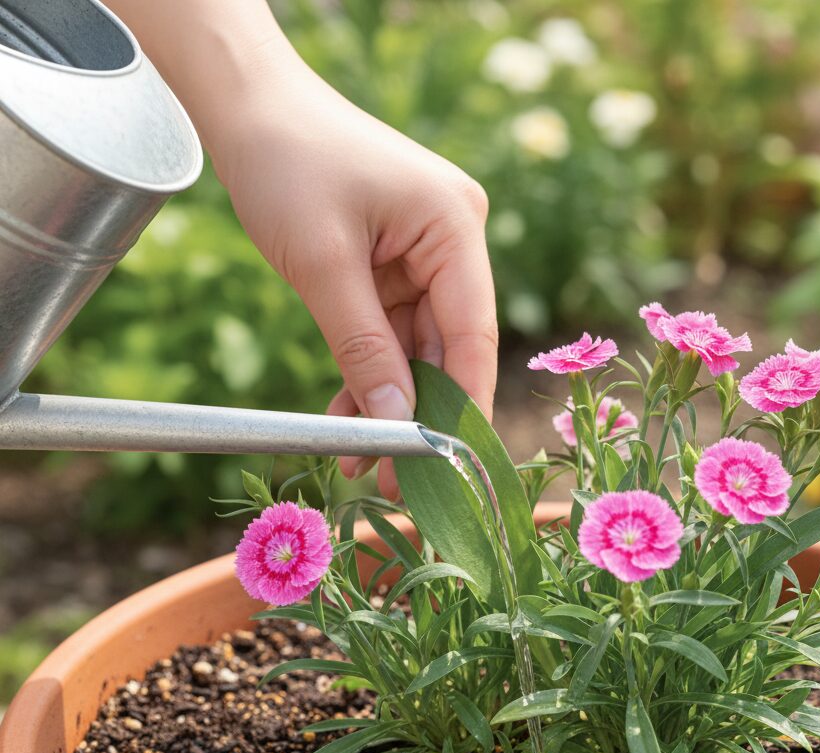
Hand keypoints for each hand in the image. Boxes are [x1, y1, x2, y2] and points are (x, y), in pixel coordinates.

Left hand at [209, 54, 497, 498]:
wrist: (246, 106)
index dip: (464, 405)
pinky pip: (388, 332)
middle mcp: (452, 241)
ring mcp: (424, 254)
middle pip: (448, 348)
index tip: (452, 467)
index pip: (472, 334)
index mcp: (455, 227)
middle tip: (394, 481)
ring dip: (388, 404)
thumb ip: (365, 349)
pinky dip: (368, 374)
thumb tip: (399, 426)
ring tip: (362, 465)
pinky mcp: (395, 265)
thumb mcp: (323, 266)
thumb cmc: (285, 164)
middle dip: (418, 415)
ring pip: (415, 348)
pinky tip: (349, 420)